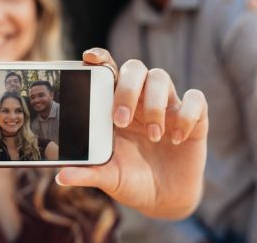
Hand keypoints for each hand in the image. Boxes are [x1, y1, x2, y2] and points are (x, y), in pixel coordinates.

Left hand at [57, 48, 207, 219]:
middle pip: (134, 69)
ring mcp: (168, 106)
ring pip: (161, 76)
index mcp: (116, 106)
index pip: (108, 70)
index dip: (100, 58)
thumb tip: (61, 177)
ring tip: (153, 136)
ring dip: (155, 104)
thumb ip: (87, 173)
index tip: (89, 58)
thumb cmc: (131, 181)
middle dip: (127, 89)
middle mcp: (141, 100)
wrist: (164, 199)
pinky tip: (177, 139)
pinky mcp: (194, 118)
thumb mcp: (108, 178)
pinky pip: (196, 99)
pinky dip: (186, 115)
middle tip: (121, 120)